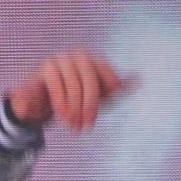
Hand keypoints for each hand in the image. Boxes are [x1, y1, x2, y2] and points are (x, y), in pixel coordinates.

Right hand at [5, 49, 128, 130]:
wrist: (41, 102)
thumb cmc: (75, 97)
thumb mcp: (98, 95)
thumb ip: (118, 86)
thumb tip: (139, 78)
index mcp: (94, 58)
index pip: (106, 74)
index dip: (106, 95)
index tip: (103, 112)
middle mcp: (78, 54)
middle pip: (89, 79)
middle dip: (90, 105)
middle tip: (88, 126)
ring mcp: (61, 58)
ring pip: (73, 84)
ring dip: (75, 108)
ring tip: (75, 126)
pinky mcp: (46, 67)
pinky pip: (57, 85)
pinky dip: (61, 103)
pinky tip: (64, 117)